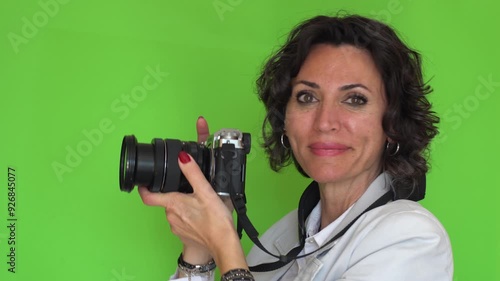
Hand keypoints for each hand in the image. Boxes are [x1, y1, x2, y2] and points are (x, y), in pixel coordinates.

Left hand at [138, 117, 244, 270]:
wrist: (223, 244)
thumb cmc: (215, 221)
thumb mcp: (206, 191)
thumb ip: (193, 173)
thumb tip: (182, 157)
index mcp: (173, 204)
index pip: (148, 197)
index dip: (143, 188)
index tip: (143, 182)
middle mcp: (171, 217)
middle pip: (166, 201)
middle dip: (175, 194)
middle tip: (190, 191)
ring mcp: (177, 227)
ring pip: (175, 211)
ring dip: (183, 206)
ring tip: (199, 204)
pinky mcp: (184, 235)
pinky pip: (182, 222)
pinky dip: (189, 217)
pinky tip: (201, 216)